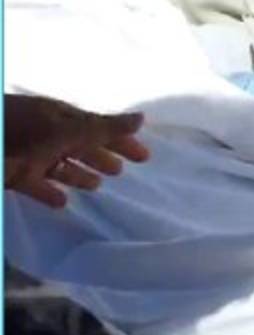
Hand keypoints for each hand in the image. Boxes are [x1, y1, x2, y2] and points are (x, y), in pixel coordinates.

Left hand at [4, 94, 149, 207]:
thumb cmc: (18, 133)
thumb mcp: (64, 128)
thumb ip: (101, 128)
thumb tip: (142, 118)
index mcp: (59, 118)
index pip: (97, 128)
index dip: (121, 140)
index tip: (145, 156)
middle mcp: (46, 134)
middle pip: (80, 145)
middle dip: (102, 156)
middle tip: (125, 170)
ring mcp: (28, 154)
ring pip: (59, 165)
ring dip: (79, 175)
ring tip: (98, 186)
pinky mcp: (14, 176)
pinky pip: (36, 185)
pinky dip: (50, 194)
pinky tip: (64, 204)